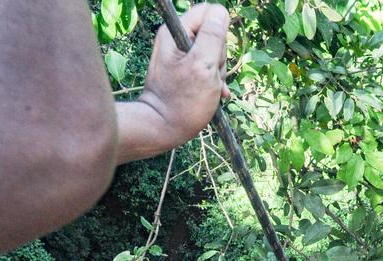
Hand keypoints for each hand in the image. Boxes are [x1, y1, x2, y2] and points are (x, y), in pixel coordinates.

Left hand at [115, 4, 231, 162]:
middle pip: (213, 33)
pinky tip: (215, 94)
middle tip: (210, 75)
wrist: (162, 128)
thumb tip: (220, 11)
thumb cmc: (183, 100)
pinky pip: (208, 67)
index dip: (219, 31)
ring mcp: (181, 56)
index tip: (213, 53)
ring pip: (213, 53)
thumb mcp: (203, 66)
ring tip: (210, 88)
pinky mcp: (185, 70)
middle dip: (219, 56)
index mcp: (176, 32)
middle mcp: (177, 39)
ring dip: (218, 72)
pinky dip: (214, 81)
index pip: (208, 12)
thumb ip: (213, 36)